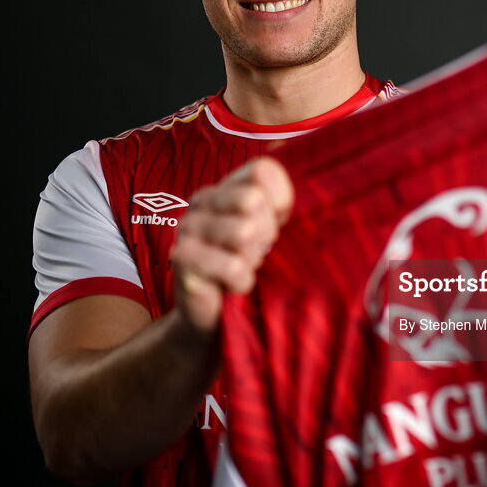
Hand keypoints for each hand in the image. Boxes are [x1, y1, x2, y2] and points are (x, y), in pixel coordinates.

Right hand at [171, 157, 293, 336]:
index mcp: (227, 188)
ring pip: (244, 231)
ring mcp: (189, 227)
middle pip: (254, 199)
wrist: (213, 320)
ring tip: (245, 267)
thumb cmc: (249, 270)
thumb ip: (282, 202)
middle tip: (258, 252)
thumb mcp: (271, 232)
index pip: (263, 170)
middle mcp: (204, 200)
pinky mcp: (183, 257)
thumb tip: (303, 166)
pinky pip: (233, 265)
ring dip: (252, 259)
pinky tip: (235, 286)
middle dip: (266, 233)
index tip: (278, 224)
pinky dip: (242, 282)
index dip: (281, 200)